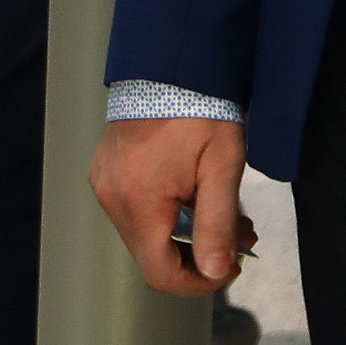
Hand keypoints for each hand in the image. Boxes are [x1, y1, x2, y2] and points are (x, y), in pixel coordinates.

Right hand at [88, 117, 253, 295]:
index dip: (196, 282)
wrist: (173, 62)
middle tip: (241, 236)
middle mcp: (112, 196)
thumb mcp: (221, 168)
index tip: (229, 268)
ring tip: (228, 214)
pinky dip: (167, 213)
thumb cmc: (200, 109)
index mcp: (138, 200)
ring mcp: (105, 182)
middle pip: (152, 254)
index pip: (159, 273)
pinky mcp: (106, 170)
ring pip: (146, 233)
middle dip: (199, 255)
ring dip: (186, 234)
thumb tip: (215, 272)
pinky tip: (197, 195)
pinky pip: (136, 209)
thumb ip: (217, 225)